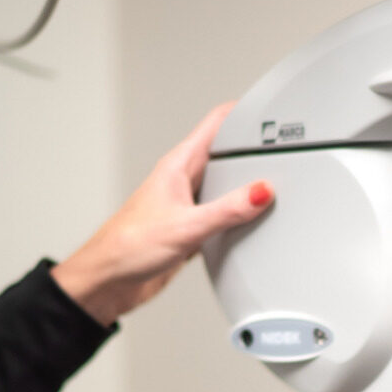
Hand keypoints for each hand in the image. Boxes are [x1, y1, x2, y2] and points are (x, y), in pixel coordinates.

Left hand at [51, 103, 273, 326]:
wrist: (109, 280)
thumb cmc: (128, 247)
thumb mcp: (187, 227)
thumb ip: (228, 210)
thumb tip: (261, 192)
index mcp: (178, 166)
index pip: (216, 123)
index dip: (243, 111)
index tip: (271, 110)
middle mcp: (183, 180)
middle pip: (225, 153)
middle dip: (252, 149)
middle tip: (282, 152)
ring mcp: (186, 203)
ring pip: (224, 185)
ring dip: (246, 185)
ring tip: (274, 186)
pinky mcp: (189, 228)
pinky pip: (221, 214)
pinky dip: (237, 216)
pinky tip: (249, 225)